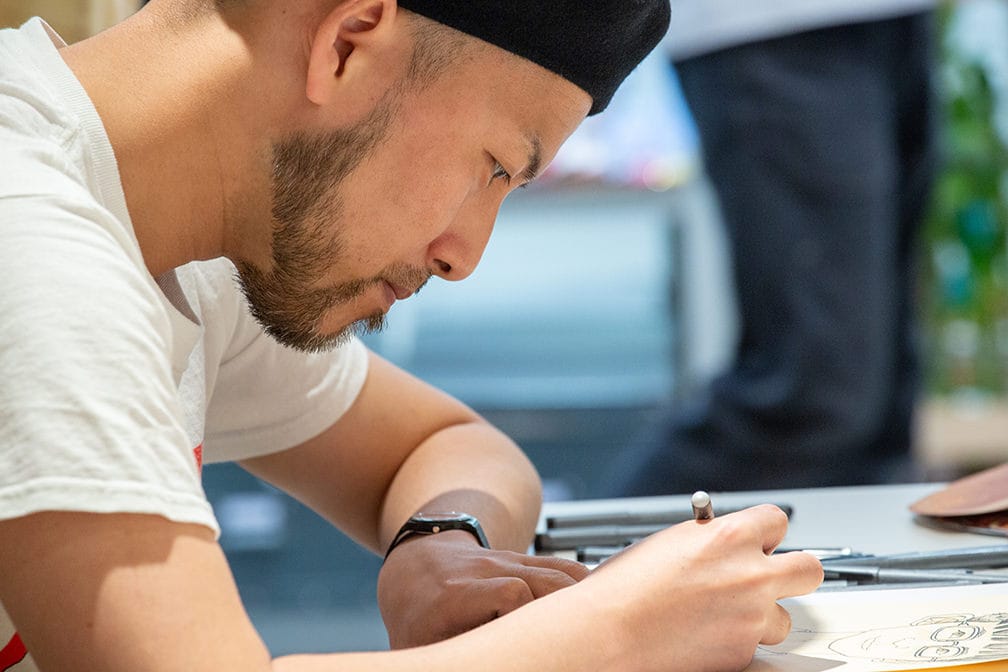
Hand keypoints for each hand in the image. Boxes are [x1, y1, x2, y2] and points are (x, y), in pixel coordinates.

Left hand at [377, 530, 589, 647]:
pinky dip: (585, 586)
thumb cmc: (416, 616)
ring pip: (560, 572)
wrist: (416, 565)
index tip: (537, 647)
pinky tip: (599, 608)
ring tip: (597, 632)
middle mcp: (487, 571)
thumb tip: (485, 663)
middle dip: (566, 612)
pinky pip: (564, 567)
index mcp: (456, 594)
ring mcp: (508, 561)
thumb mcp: (419, 643)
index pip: (509, 591)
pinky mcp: (525, 560)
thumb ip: (451, 656)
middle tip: (582, 646)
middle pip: (544, 580)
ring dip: (582, 599)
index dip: (528, 612)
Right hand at [582, 504, 822, 671]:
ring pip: (783, 617)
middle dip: (795, 572)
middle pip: (809, 569)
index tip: (759, 542)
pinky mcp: (742, 653)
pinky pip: (753, 645)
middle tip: (775, 577)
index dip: (766, 533)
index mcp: (731, 535)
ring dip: (762, 616)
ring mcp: (750, 617)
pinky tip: (704, 634)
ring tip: (725, 615)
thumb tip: (727, 542)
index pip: (779, 521)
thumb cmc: (627, 584)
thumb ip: (711, 539)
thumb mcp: (673, 541)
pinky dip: (733, 642)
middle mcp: (750, 574)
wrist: (609, 629)